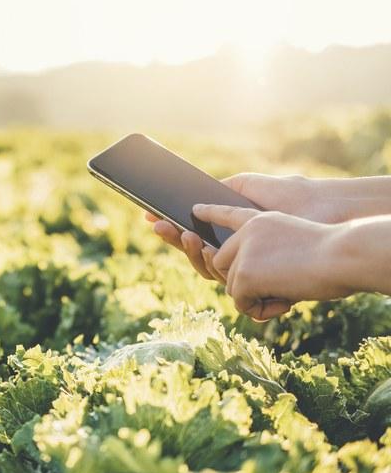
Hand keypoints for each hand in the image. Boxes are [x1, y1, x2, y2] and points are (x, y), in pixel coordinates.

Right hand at [146, 173, 346, 282]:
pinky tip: (201, 244)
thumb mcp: (249, 187)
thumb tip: (193, 200)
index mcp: (231, 233)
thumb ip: (221, 192)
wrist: (324, 209)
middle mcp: (237, 254)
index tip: (150, 217)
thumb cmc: (292, 196)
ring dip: (191, 252)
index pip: (195, 236)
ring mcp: (248, 270)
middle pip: (196, 255)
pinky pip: (230, 285)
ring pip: (208, 270)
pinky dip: (213, 265)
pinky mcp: (262, 284)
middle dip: (174, 240)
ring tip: (185, 233)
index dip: (172, 230)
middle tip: (160, 225)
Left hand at [191, 204, 349, 319]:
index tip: (195, 210)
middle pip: (223, 263)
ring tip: (285, 296)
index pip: (229, 214)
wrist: (343, 256)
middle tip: (272, 293)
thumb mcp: (294, 248)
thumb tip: (245, 286)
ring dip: (254, 298)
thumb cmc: (332, 257)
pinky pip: (240, 300)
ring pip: (232, 285)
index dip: (212, 214)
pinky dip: (258, 309)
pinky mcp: (245, 271)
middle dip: (242, 284)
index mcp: (260, 220)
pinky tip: (283, 303)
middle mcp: (247, 232)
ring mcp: (243, 250)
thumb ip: (267, 256)